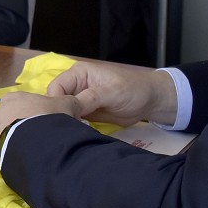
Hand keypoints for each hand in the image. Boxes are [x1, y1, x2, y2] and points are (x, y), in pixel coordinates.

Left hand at [0, 91, 80, 158]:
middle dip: (28, 126)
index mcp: (13, 98)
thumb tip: (73, 106)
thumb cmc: (49, 118)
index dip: (40, 112)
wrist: (36, 143)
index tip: (50, 121)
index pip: (27, 104)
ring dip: (20, 140)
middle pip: (16, 119)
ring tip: (36, 149)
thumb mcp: (67, 105)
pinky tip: (27, 157)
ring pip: (9, 135)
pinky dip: (15, 152)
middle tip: (44, 136)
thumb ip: (69, 102)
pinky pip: (5, 150)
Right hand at [46, 61, 176, 126]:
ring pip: (64, 111)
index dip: (56, 103)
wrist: (151, 102)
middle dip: (59, 113)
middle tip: (67, 128)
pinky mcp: (86, 113)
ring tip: (71, 132)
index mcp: (79, 73)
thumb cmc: (134, 90)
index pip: (56, 88)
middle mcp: (76, 85)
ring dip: (67, 122)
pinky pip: (74, 119)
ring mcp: (81, 100)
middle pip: (57, 100)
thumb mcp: (112, 92)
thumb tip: (69, 107)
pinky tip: (77, 133)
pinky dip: (74, 126)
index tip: (64, 118)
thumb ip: (90, 97)